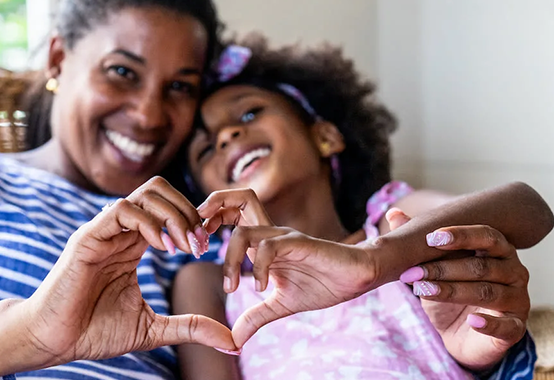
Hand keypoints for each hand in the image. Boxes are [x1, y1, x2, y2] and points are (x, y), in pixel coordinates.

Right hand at [20, 177, 233, 366]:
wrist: (55, 342)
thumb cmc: (95, 332)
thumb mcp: (154, 329)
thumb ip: (191, 327)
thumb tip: (231, 340)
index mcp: (134, 245)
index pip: (169, 210)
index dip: (194, 221)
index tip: (206, 249)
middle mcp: (120, 231)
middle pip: (161, 191)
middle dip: (189, 212)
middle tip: (200, 244)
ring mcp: (104, 231)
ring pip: (146, 194)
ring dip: (174, 215)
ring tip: (185, 246)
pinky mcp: (88, 238)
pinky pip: (123, 210)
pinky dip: (149, 223)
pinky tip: (163, 248)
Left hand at [198, 189, 376, 347]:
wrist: (356, 279)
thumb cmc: (322, 284)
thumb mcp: (280, 305)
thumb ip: (256, 317)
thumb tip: (234, 339)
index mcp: (263, 242)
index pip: (232, 213)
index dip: (210, 219)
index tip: (197, 247)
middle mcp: (270, 233)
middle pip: (238, 200)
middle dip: (212, 207)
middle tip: (198, 242)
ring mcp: (284, 237)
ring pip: (244, 231)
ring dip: (230, 259)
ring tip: (231, 286)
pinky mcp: (299, 244)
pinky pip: (269, 248)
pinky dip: (258, 268)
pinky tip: (260, 289)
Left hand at [388, 209, 529, 371]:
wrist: (459, 336)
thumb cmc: (450, 295)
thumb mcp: (432, 268)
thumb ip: (417, 242)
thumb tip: (393, 213)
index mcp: (498, 251)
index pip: (485, 236)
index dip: (460, 236)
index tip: (431, 239)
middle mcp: (514, 272)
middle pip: (481, 266)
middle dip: (443, 269)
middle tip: (411, 273)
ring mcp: (518, 300)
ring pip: (487, 292)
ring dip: (452, 291)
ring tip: (422, 290)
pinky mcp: (516, 327)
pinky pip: (506, 325)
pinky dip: (489, 323)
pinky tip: (472, 321)